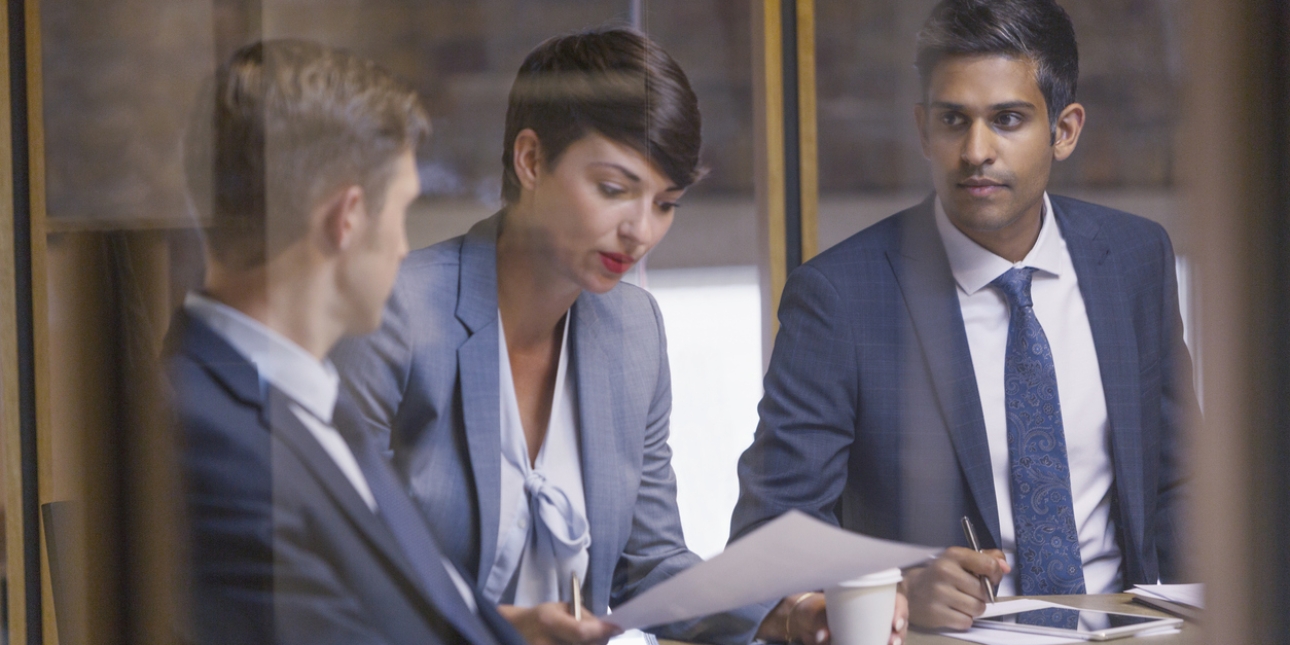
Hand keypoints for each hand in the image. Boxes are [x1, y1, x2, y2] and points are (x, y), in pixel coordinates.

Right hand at [496, 602, 621, 644]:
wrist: (514, 631)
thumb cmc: (541, 617)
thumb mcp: (560, 609)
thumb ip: (583, 617)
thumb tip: (605, 629)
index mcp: (548, 621)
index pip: (580, 632)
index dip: (601, 631)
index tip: (618, 628)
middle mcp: (544, 643)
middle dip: (599, 641)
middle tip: (604, 635)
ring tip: (588, 639)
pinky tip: (580, 643)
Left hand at [755, 590, 909, 644]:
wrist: (807, 622)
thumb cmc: (816, 610)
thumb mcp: (817, 612)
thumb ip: (820, 622)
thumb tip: (823, 636)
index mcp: (870, 599)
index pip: (896, 601)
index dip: (900, 611)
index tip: (895, 623)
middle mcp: (877, 614)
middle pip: (899, 622)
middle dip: (900, 633)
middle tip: (892, 641)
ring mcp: (874, 630)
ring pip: (894, 636)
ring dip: (896, 641)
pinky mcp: (867, 641)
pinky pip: (879, 642)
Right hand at [902, 547, 1009, 630]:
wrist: (911, 590)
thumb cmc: (940, 575)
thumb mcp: (960, 560)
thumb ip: (986, 559)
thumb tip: (1005, 566)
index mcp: (953, 555)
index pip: (988, 564)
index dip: (995, 574)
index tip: (991, 577)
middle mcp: (945, 572)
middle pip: (984, 591)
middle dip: (981, 594)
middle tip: (968, 591)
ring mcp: (940, 593)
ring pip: (978, 608)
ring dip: (973, 608)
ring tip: (960, 601)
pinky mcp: (937, 613)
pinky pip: (966, 621)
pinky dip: (963, 619)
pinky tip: (953, 610)